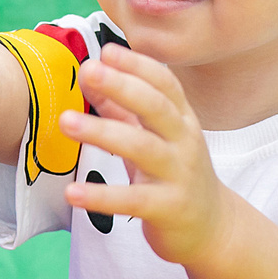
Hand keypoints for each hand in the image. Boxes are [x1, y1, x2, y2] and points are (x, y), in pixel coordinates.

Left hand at [63, 48, 234, 269]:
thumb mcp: (154, 138)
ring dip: (103, 132)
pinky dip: (101, 195)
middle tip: (88, 70)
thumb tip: (88, 75)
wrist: (212, 228)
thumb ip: (121, 109)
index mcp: (181, 120)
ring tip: (65, 122)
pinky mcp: (168, 208)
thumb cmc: (175, 175)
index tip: (107, 50)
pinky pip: (133, 199)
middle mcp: (184, 142)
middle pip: (156, 107)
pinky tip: (72, 192)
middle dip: (122, 86)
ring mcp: (179, 175)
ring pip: (143, 148)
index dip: (137, 65)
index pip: (164, 83)